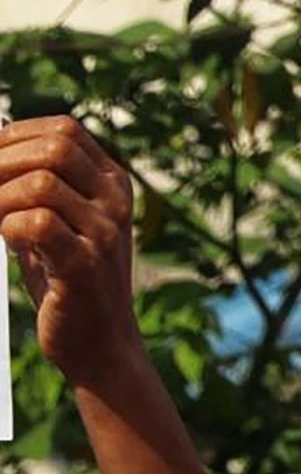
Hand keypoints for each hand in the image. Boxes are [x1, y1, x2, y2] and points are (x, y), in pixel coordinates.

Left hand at [0, 117, 143, 388]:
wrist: (100, 343)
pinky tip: (10, 243)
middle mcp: (116, 202)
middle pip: (53, 149)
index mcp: (113, 184)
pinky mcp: (85, 264)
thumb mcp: (60, 223)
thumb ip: (38, 188)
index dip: (15, 135)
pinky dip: (7, 228)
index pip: (65, 130)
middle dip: (2, 162)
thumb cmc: (68, 280)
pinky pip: (35, 224)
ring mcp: (105, 232)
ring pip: (39, 185)